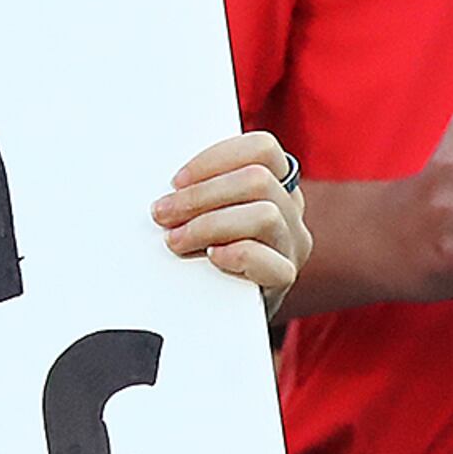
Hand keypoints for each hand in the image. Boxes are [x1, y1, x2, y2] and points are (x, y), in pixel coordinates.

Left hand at [152, 132, 308, 312]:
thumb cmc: (199, 248)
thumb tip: (161, 178)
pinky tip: (212, 258)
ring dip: (209, 225)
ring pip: (264, 215)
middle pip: (257, 180)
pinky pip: (270, 260)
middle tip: (162, 214)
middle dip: (200, 195)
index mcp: (272, 182)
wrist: (212, 304)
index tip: (176, 180)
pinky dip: (236, 255)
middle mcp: (289, 208)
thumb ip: (196, 187)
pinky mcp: (285, 277)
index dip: (216, 158)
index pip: (262, 148)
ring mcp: (292, 243)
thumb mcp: (199, 209)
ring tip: (176, 240)